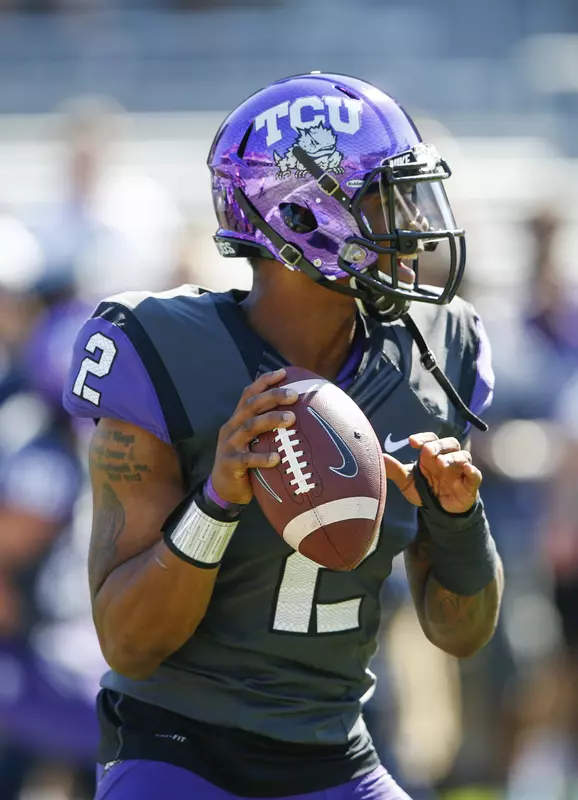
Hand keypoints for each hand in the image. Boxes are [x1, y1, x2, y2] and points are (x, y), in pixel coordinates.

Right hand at [211, 369, 297, 505]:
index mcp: (236, 420)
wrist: (222, 489)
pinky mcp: (230, 464)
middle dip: (273, 396)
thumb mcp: (252, 440)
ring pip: (250, 427)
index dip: (264, 382)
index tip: (284, 373)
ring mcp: (229, 445)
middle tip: (294, 395)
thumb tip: (297, 415)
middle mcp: (231, 428)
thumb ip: (266, 428)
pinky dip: (262, 457)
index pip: (248, 394)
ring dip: (271, 420)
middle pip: (251, 405)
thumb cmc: (245, 462)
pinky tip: (277, 458)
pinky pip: (247, 459)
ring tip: (291, 419)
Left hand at [383, 431, 481, 513]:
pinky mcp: (470, 484)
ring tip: (441, 464)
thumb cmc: (425, 490)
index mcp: (432, 455)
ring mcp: (460, 470)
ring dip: (452, 458)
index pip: (431, 439)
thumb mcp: (407, 481)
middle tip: (427, 452)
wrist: (440, 512)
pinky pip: (476, 474)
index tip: (411, 441)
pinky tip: (467, 469)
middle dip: (438, 445)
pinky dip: (473, 471)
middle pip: (449, 443)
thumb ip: (395, 470)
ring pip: (462, 456)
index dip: (423, 438)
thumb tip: (379, 457)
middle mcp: (447, 458)